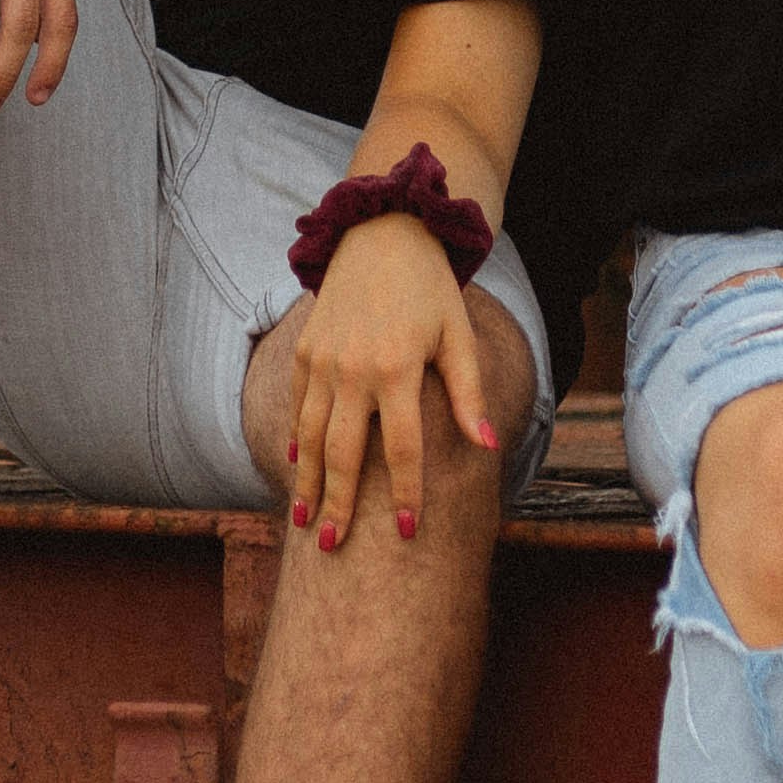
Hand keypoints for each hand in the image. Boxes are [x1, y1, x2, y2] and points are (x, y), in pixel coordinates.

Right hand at [284, 216, 498, 548]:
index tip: (405, 533)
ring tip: (303, 521)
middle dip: (337, 505)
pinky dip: (297, 437)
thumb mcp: (458, 337)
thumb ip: (468, 394)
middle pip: (344, 455)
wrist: (382, 234)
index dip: (405, 495)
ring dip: (307, 482)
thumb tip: (486, 446)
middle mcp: (354, 370)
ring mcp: (323, 360)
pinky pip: (298, 404)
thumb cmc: (430, 290)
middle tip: (330, 548)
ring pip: (311, 436)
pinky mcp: (305, 349)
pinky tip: (296, 464)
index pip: (402, 450)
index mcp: (399, 369)